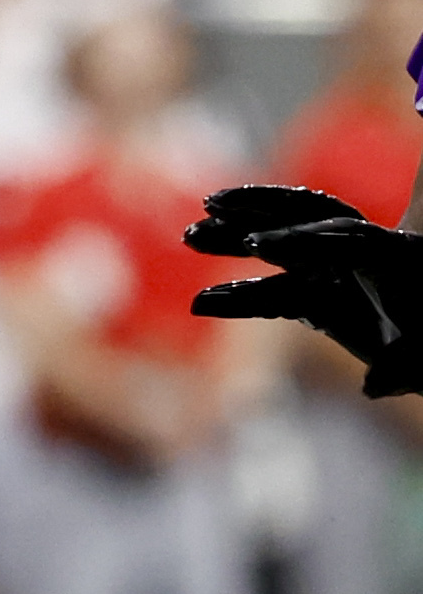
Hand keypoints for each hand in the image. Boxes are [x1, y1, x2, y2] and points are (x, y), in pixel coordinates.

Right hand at [188, 185, 422, 395]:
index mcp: (395, 258)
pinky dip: (241, 296)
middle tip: (211, 206)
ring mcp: (338, 277)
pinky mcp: (320, 302)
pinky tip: (201, 304)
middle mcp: (362, 258)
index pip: (345, 240)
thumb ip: (405, 368)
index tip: (257, 246)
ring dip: (235, 238)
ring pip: (282, 248)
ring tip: (190, 235)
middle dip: (259, 209)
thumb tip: (372, 387)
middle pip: (307, 218)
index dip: (301, 241)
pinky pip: (276, 294)